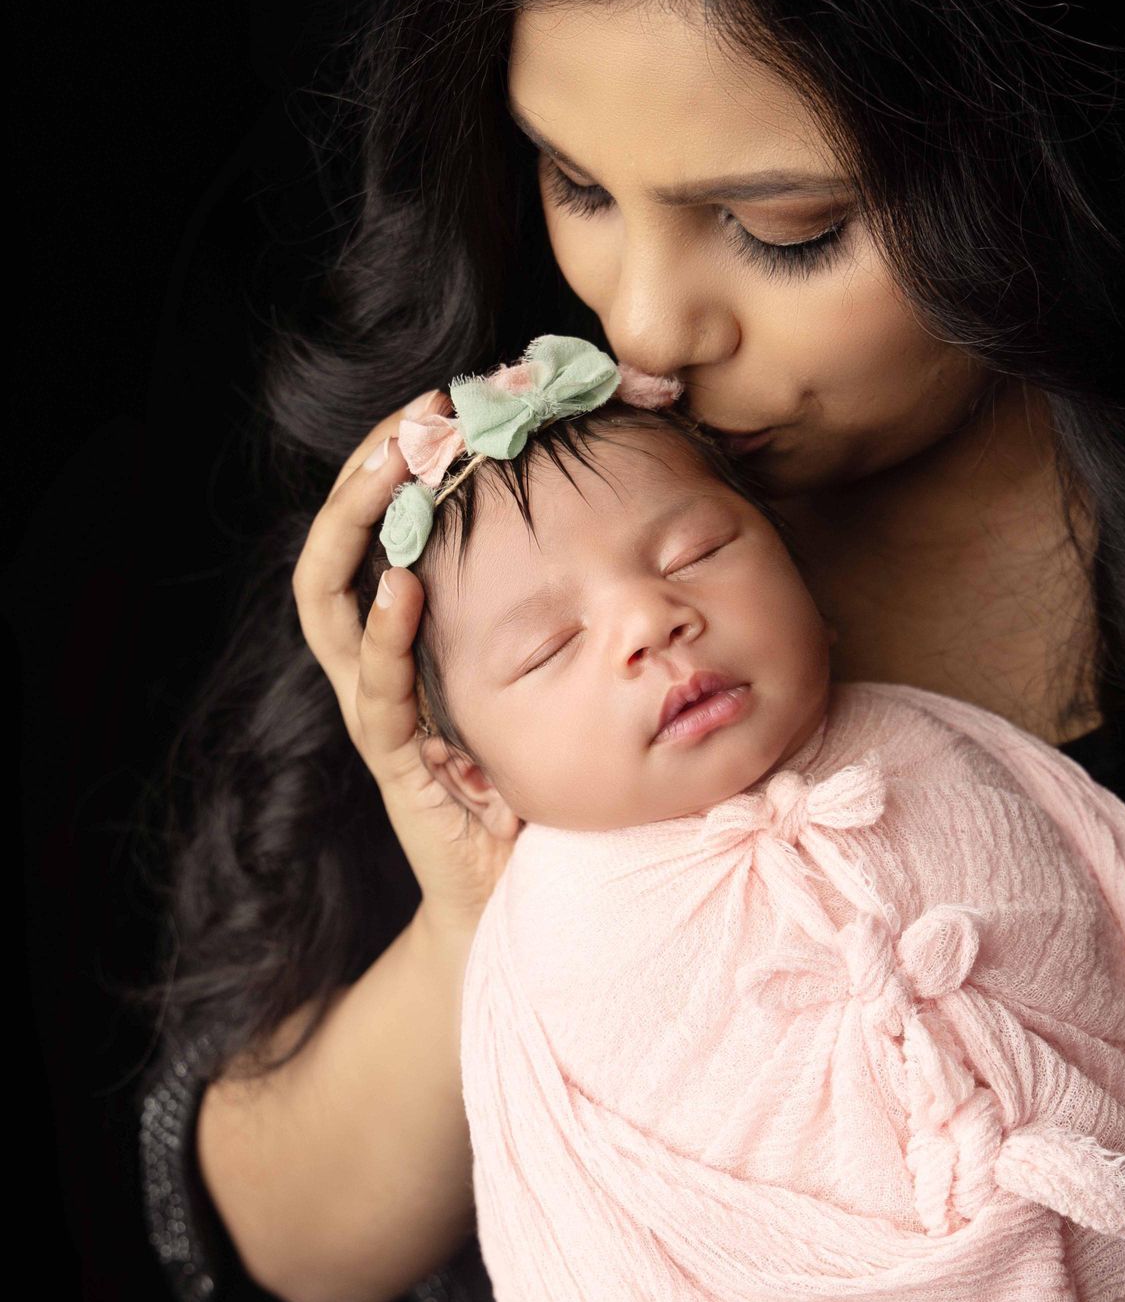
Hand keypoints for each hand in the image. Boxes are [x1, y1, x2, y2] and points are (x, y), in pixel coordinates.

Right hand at [292, 400, 518, 934]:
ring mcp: (379, 711)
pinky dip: (382, 633)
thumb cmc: (532, 789)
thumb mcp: (542, 684)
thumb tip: (617, 522)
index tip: (442, 404)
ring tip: (385, 471)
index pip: (381, 533)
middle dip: (365, 476)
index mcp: (410, 641)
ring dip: (355, 530)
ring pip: (330, 602)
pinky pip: (375, 689)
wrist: (506, 896)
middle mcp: (379, 665)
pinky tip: (399, 587)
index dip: (397, 468)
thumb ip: (555, 620)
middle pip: (339, 549)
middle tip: (408, 416)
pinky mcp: (395, 761)